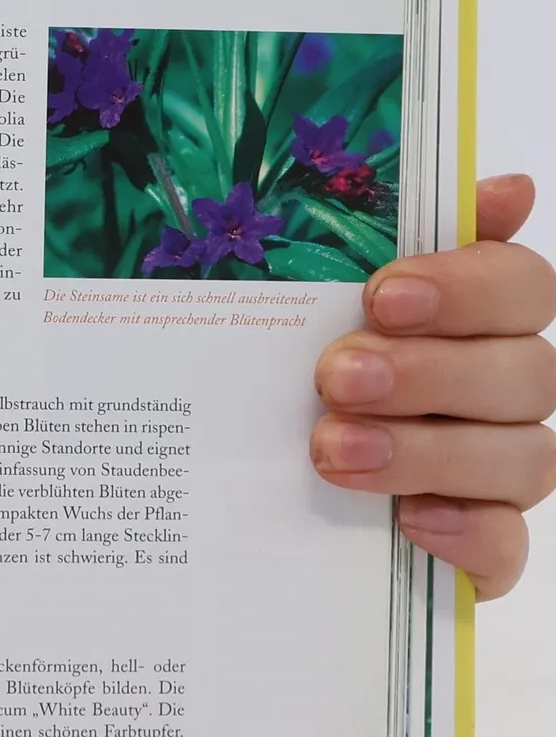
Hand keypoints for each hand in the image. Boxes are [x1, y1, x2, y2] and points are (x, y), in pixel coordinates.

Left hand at [311, 175, 555, 599]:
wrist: (212, 468)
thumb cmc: (269, 361)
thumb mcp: (294, 289)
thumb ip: (382, 233)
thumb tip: (510, 188)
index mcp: (473, 318)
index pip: (523, 286)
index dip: (466, 288)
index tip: (381, 295)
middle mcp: (501, 390)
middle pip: (529, 373)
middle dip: (430, 374)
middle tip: (335, 377)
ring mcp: (496, 472)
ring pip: (523, 458)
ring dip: (428, 451)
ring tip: (331, 450)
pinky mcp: (476, 547)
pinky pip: (507, 548)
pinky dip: (469, 534)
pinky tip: (411, 520)